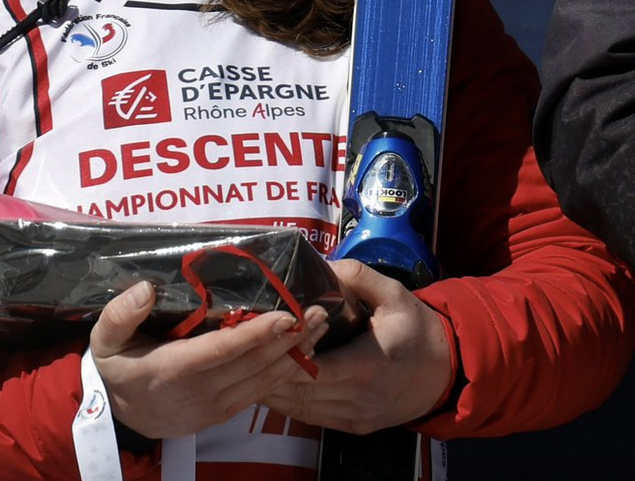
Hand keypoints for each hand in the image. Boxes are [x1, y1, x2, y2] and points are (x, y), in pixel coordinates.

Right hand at [90, 281, 330, 438]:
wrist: (119, 416)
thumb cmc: (115, 367)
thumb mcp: (104, 340)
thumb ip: (120, 314)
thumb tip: (145, 289)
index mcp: (171, 370)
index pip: (221, 351)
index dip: (255, 334)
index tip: (285, 316)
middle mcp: (199, 391)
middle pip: (252, 365)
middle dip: (289, 338)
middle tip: (318, 311)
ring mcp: (215, 406)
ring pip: (264, 380)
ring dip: (296, 353)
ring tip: (321, 326)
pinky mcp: (225, 412)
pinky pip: (262, 391)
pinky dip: (286, 370)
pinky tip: (304, 350)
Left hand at [262, 259, 452, 434]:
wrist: (448, 371)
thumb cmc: (418, 329)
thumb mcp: (394, 293)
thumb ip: (358, 275)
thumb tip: (322, 263)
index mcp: (365, 365)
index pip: (310, 367)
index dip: (283, 351)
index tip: (262, 330)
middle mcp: (357, 397)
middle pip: (296, 390)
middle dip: (267, 369)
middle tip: (242, 346)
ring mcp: (354, 416)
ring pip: (298, 409)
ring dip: (272, 387)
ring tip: (247, 362)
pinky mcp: (353, 425)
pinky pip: (311, 417)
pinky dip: (288, 401)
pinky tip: (270, 380)